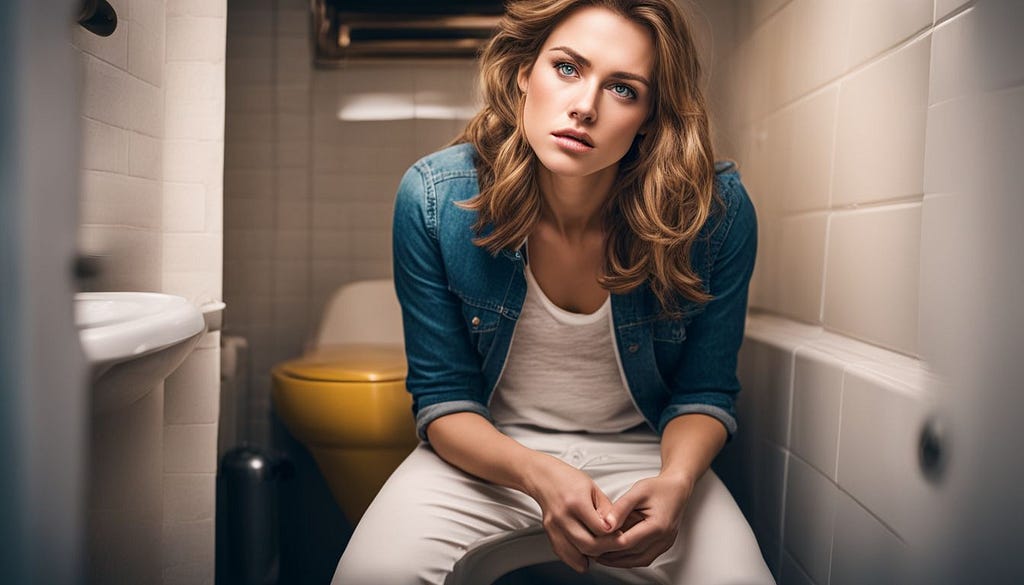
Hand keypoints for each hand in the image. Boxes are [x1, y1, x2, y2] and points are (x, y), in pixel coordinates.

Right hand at [524, 455, 623, 571]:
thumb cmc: (569, 479)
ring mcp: (553, 526)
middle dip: (606, 549)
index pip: (600, 529)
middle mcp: (562, 516)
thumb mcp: (594, 489)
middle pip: (588, 545)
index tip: (619, 533)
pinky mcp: (549, 533)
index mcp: (576, 502)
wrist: (544, 477)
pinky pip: (563, 554)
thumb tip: (617, 529)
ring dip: (591, 556)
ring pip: (576, 554)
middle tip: (614, 545)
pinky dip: (575, 559)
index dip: (613, 533)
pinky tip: (585, 556)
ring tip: (600, 549)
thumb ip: (607, 510)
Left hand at [595, 474, 693, 567]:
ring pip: (639, 560)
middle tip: (592, 552)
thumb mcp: (637, 491)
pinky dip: (630, 559)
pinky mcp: (663, 545)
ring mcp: (665, 544)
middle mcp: (663, 539)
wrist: (677, 489)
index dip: (608, 544)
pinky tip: (617, 555)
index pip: (628, 542)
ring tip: (601, 556)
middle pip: (632, 555)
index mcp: (657, 526)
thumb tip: (605, 524)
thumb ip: (620, 508)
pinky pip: (645, 558)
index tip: (593, 542)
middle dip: (611, 556)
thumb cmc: (658, 488)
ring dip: (620, 561)